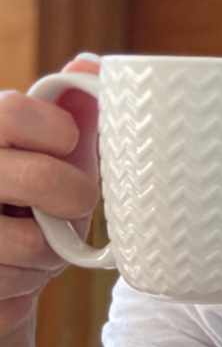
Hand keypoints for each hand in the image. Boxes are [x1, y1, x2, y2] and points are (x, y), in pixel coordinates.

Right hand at [0, 54, 101, 338]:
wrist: (0, 277)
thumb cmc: (33, 207)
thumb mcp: (56, 157)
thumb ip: (72, 113)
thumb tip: (89, 64)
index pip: (13, 111)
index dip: (57, 132)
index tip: (68, 145)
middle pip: (36, 178)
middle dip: (73, 198)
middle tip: (74, 204)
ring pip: (29, 242)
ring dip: (50, 252)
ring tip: (39, 244)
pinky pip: (10, 281)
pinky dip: (26, 282)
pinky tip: (14, 270)